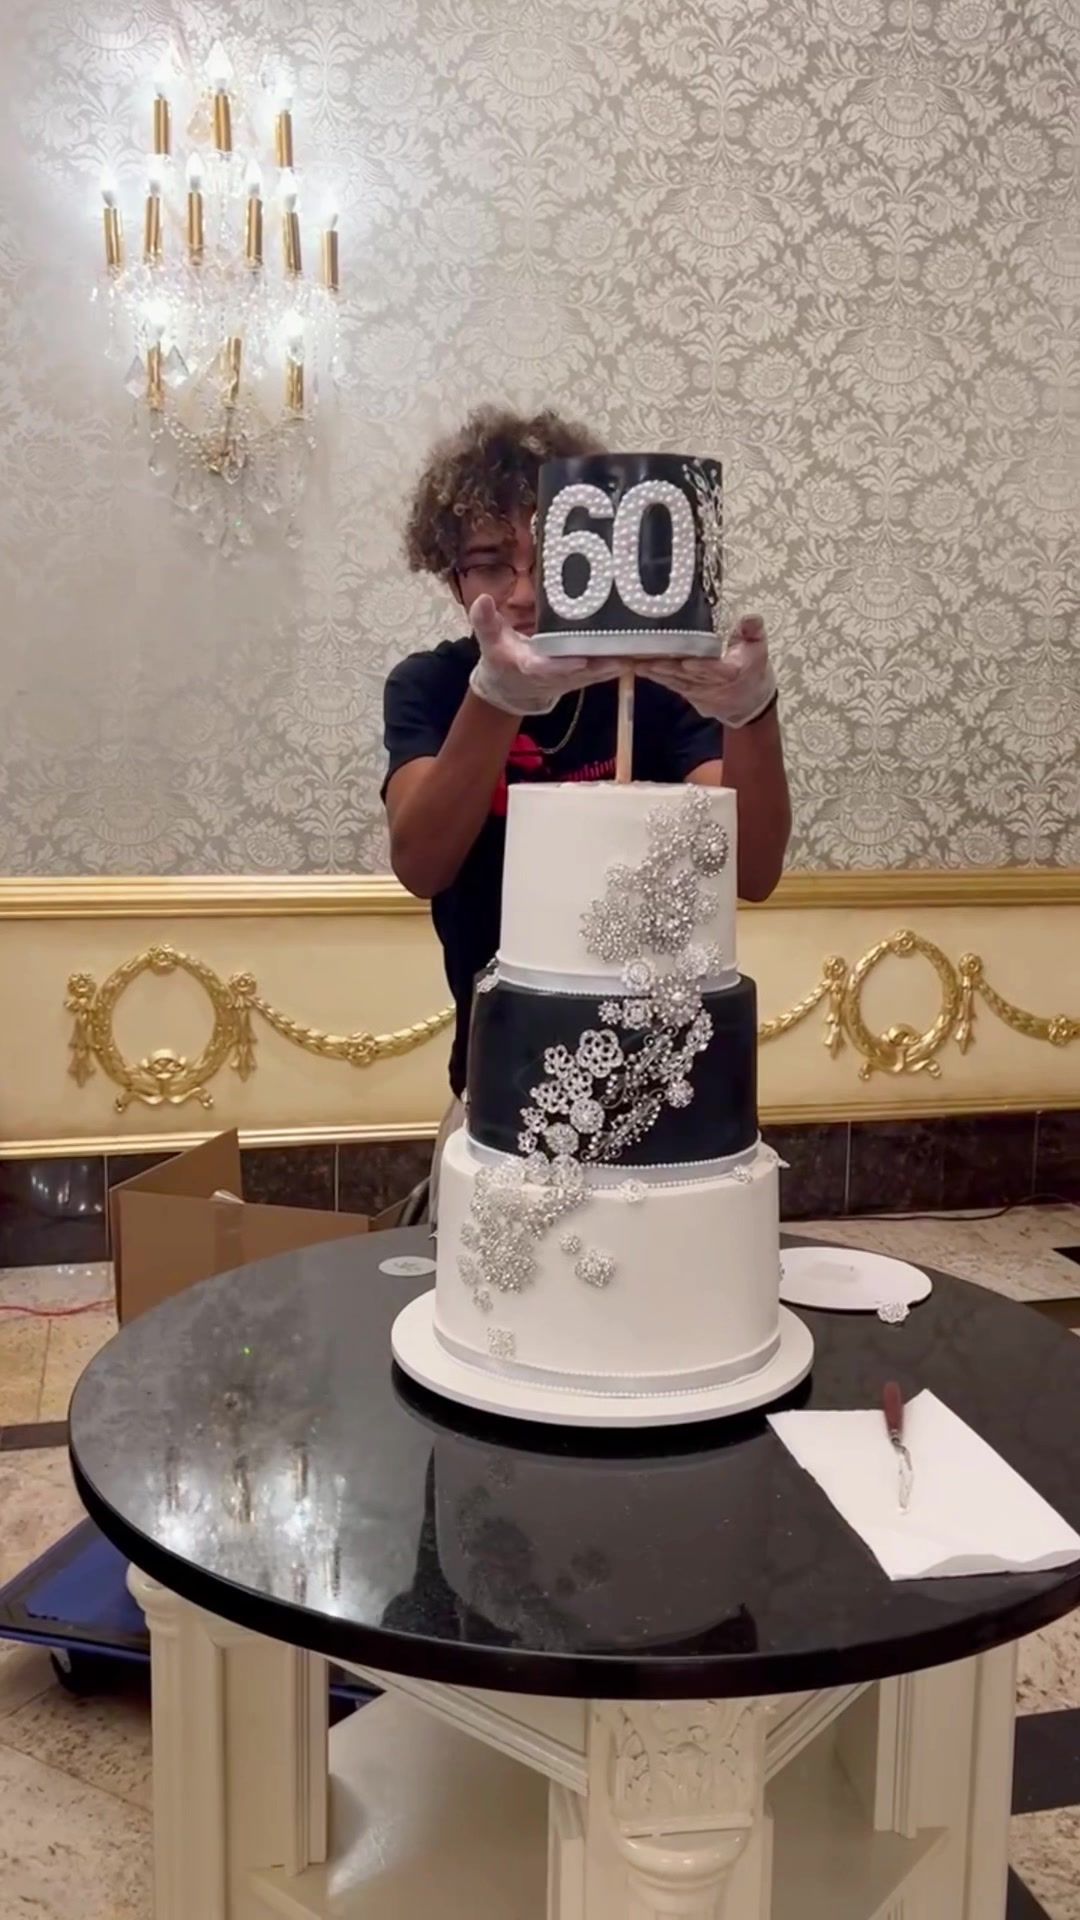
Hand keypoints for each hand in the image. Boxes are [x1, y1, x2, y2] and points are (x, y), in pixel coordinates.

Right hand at [468, 595, 628, 717]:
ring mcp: (572, 679)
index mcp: (530, 667)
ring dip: (618, 663)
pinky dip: (620, 661)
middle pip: (582, 672)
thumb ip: (485, 621)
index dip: (563, 666)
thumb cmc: (501, 658)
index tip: (580, 659)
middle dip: (604, 664)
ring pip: (598, 673)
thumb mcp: (488, 641)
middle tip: (627, 652)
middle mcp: (555, 677)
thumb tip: (482, 599)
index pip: (546, 668)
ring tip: (642, 649)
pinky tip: (641, 649)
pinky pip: (603, 670)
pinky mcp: (583, 676)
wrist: (511, 687)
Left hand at [638, 615, 776, 728]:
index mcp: (730, 673)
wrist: (748, 703)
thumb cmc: (752, 669)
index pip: (715, 671)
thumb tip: (751, 618)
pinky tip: (636, 668)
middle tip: (644, 659)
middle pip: (685, 676)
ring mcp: (697, 693)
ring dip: (653, 672)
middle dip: (664, 668)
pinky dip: (653, 676)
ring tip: (632, 662)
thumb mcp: (758, 648)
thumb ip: (752, 631)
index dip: (701, 668)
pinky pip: (669, 685)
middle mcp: (711, 686)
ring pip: (673, 682)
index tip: (686, 662)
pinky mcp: (687, 695)